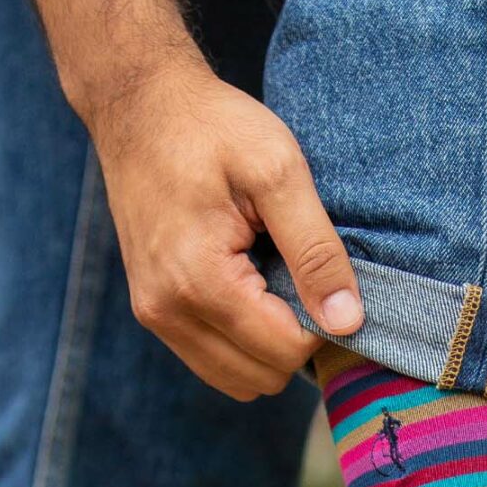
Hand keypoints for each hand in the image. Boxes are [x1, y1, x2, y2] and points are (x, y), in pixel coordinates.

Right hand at [87, 61, 362, 401]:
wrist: (138, 105)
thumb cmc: (211, 127)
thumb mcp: (278, 171)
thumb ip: (315, 250)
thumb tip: (348, 322)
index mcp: (200, 281)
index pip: (285, 350)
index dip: (320, 322)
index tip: (320, 274)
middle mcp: (168, 312)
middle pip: (264, 376)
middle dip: (294, 338)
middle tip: (298, 277)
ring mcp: (156, 317)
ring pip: (239, 381)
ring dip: (268, 346)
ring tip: (271, 281)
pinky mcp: (153, 313)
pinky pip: (214, 363)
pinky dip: (243, 343)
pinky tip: (249, 290)